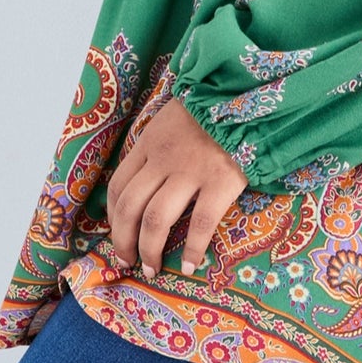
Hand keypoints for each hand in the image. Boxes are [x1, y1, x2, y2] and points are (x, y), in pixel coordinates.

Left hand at [106, 95, 247, 277]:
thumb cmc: (212, 107)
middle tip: (127, 262)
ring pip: (156, 220)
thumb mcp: (172, 118)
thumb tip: (146, 180)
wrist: (248, 93)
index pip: (118, 185)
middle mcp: (164, 159)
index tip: (118, 234)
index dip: (112, 217)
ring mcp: (192, 171)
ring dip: (149, 251)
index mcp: (150, 142)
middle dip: (123, 241)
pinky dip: (192, 250)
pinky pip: (200, 224)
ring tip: (151, 269)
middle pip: (130, 207)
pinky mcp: (221, 182)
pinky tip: (190, 266)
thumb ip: (157, 146)